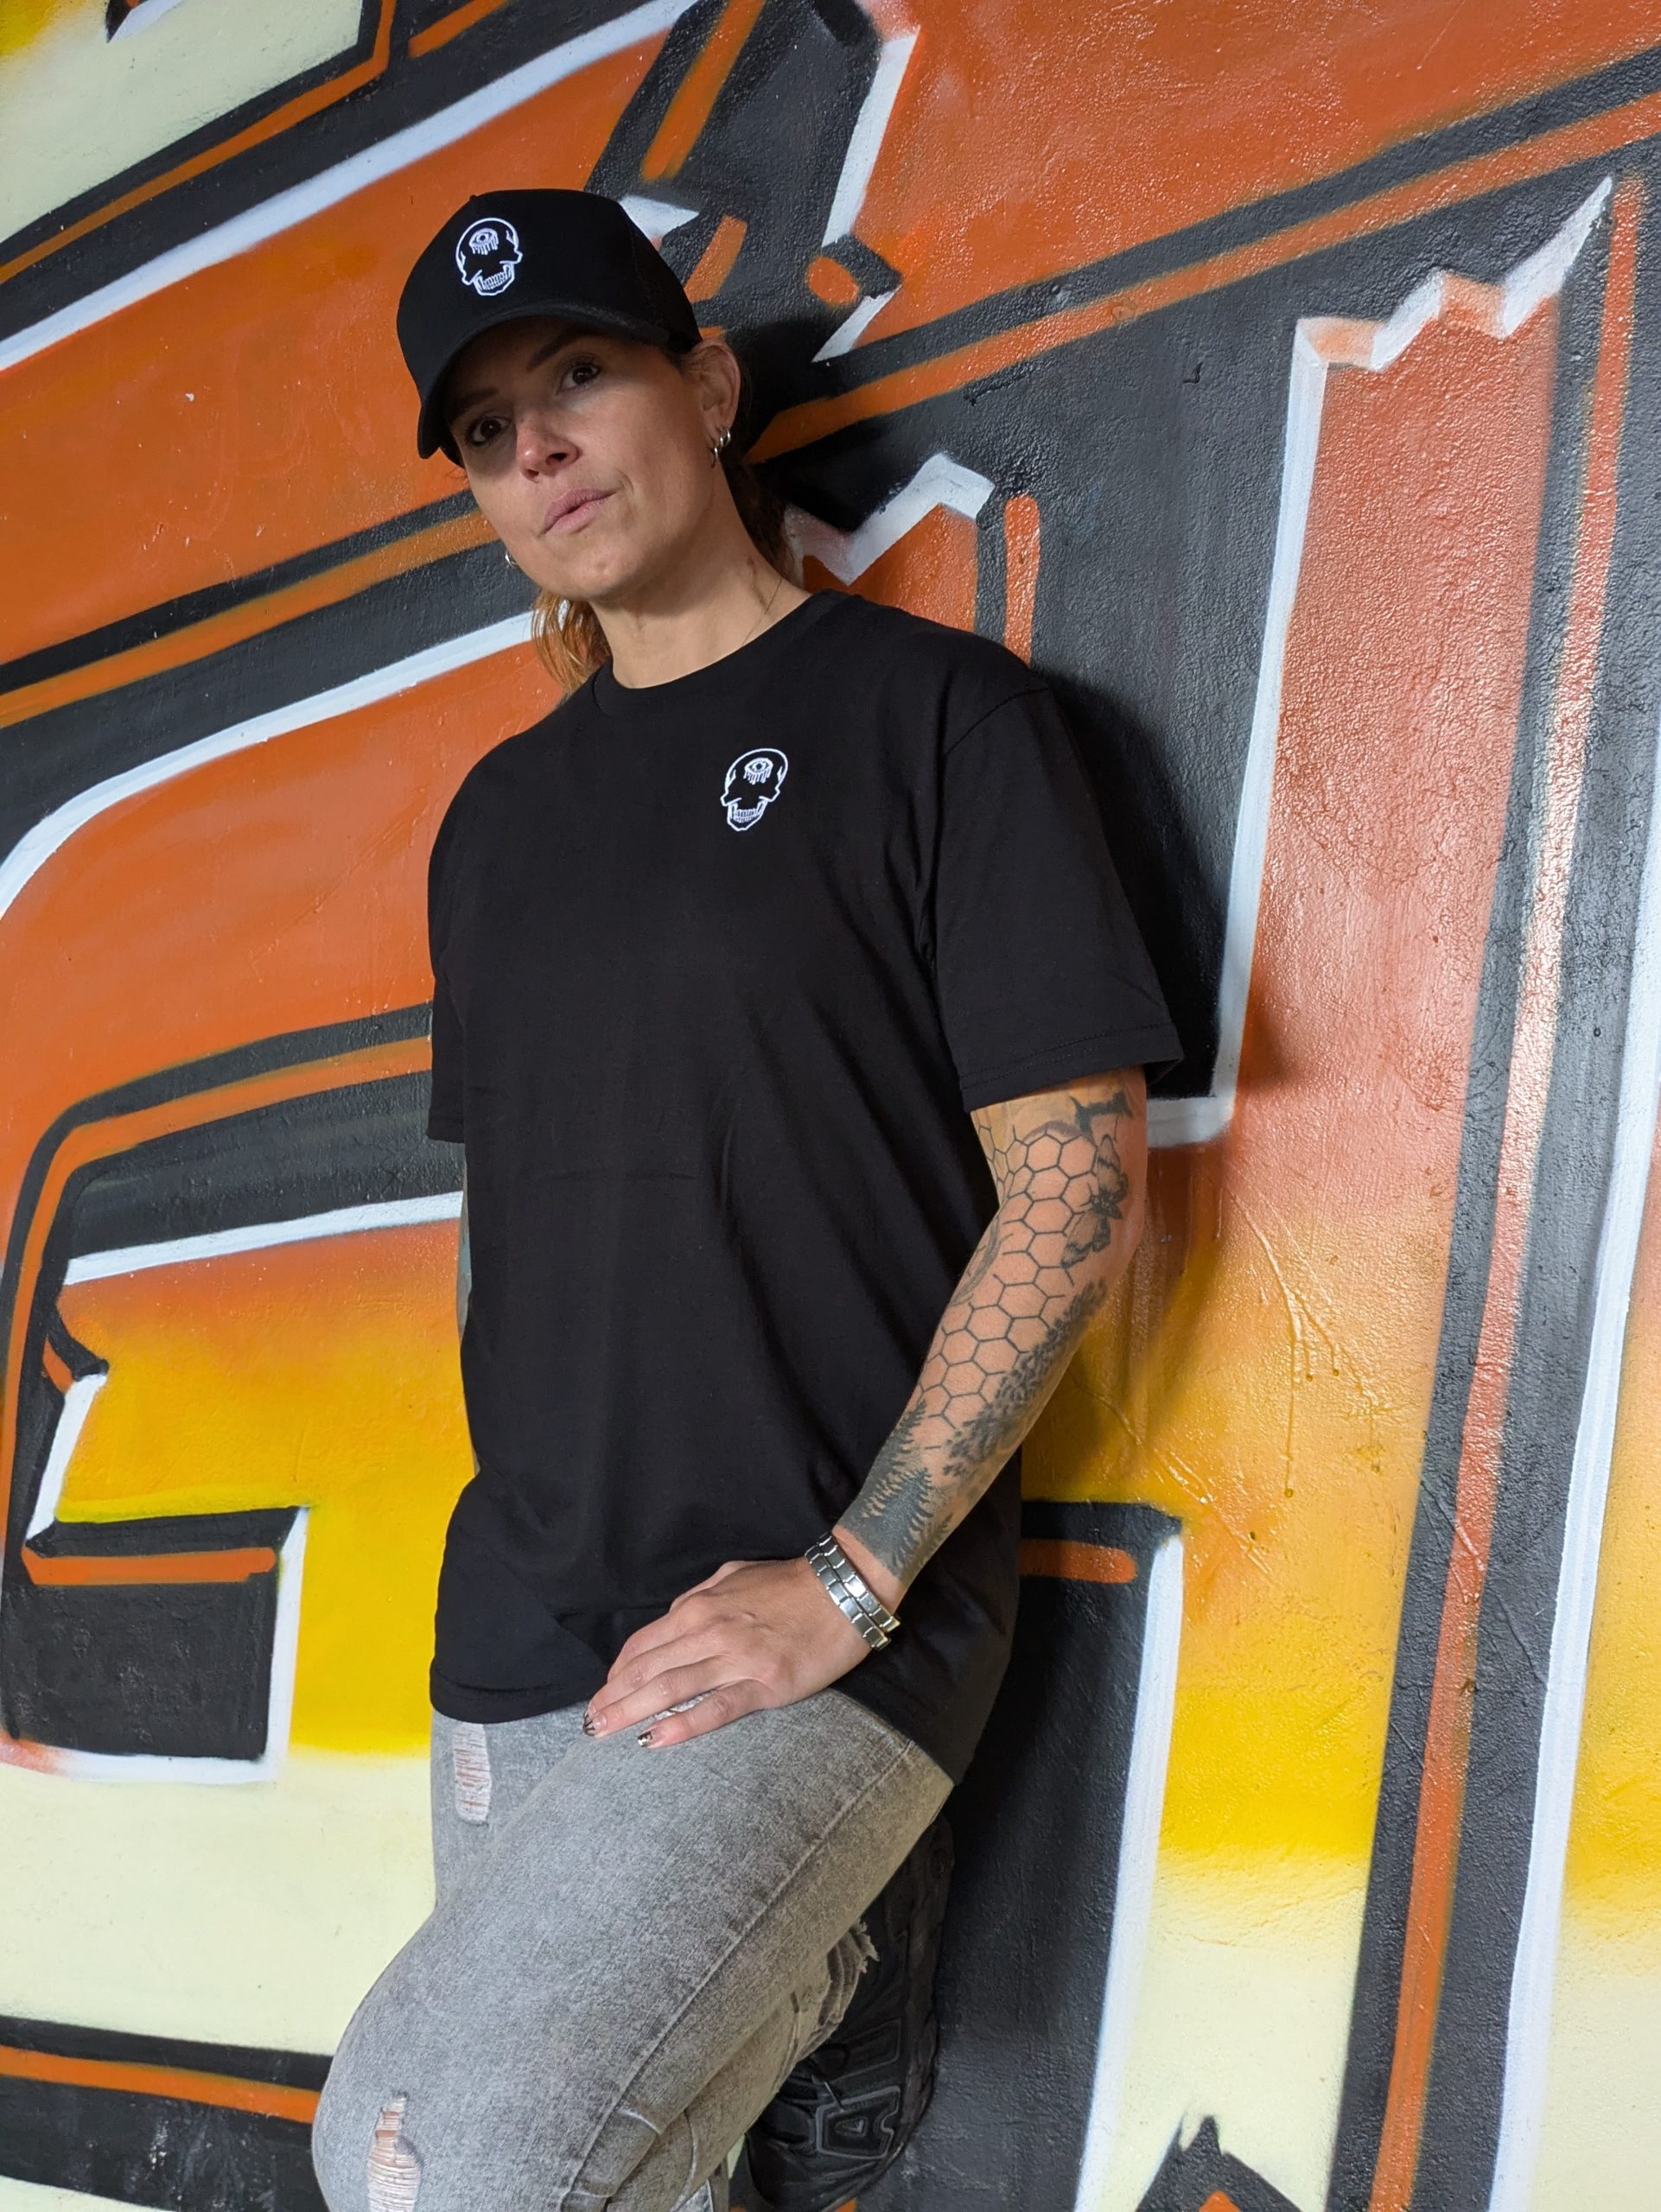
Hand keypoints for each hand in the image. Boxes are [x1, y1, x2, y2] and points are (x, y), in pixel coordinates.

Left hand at [583, 1555, 871, 1748]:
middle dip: (611, 1698)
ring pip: (670, 1690)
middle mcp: (709, 1632)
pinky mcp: (764, 1685)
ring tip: (604, 1732)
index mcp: (699, 1608)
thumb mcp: (733, 1577)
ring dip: (630, 1713)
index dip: (616, 1672)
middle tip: (588, 1723)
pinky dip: (682, 1726)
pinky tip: (656, 1740)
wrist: (843, 1590)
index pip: (643, 1645)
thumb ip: (699, 1600)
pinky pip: (715, 1709)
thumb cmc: (788, 1584)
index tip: (602, 1693)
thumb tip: (673, 1620)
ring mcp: (736, 1660)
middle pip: (646, 1671)